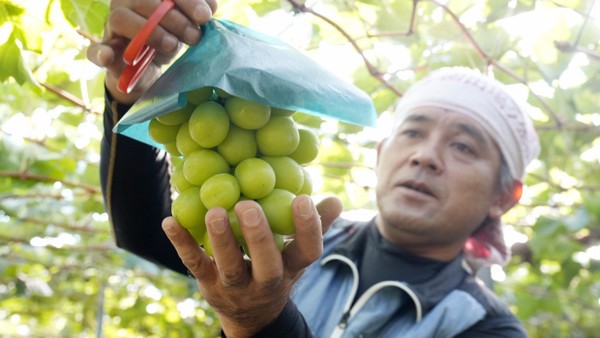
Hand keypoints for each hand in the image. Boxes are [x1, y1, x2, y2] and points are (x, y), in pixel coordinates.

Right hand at [87, 0, 217, 103]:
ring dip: (150, 33)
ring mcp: (111, 27)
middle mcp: (125, 3)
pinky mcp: (105, 51)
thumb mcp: (185, 25)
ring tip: (173, 46)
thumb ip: (197, 14)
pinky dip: (100, 52)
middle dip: (174, 18)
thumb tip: (211, 7)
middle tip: (195, 36)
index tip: (207, 15)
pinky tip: (109, 56)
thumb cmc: (168, 38)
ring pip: (121, 19)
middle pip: (143, 0)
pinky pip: (95, 49)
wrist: (148, 70)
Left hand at [162, 194, 342, 336]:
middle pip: (266, 265)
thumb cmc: (278, 270)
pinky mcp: (208, 283)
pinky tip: (170, 221)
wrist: (251, 314)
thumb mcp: (298, 255)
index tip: (303, 199)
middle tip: (249, 206)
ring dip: (221, 239)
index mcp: (292, 268)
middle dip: (258, 237)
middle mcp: (266, 281)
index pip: (308, 252)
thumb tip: (337, 201)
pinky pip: (195, 264)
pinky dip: (182, 243)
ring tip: (214, 211)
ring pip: (229, 267)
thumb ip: (315, 227)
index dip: (308, 229)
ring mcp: (235, 286)